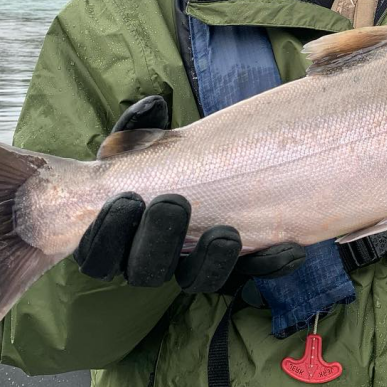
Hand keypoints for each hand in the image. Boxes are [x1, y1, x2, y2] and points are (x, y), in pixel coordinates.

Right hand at [73, 96, 304, 291]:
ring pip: (195, 280)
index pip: (97, 256)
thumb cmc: (157, 163)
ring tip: (224, 233)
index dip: (107, 233)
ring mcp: (191, 268)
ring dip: (208, 260)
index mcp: (113, 240)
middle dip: (157, 240)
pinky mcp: (231, 268)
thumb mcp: (140, 144)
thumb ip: (138, 127)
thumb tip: (154, 106)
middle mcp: (148, 263)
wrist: (204, 176)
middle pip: (145, 272)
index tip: (129, 198)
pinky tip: (288, 247)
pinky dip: (268, 262)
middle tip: (173, 204)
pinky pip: (248, 275)